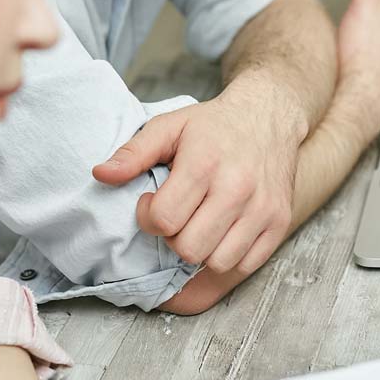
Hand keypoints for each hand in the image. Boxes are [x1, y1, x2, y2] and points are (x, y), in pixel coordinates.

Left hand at [92, 90, 299, 275]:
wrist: (268, 115)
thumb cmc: (213, 125)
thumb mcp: (170, 127)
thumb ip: (133, 153)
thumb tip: (101, 175)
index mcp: (204, 163)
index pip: (164, 220)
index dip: (149, 217)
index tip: (153, 202)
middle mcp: (236, 188)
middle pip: (189, 248)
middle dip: (174, 237)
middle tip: (177, 215)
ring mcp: (261, 208)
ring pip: (218, 263)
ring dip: (201, 250)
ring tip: (198, 223)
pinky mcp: (279, 221)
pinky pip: (246, 265)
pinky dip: (228, 256)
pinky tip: (220, 232)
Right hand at [332, 0, 379, 144]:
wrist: (355, 98)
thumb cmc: (364, 54)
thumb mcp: (365, 3)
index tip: (363, 14)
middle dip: (366, 14)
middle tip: (358, 32)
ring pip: (377, 29)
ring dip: (362, 33)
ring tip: (356, 48)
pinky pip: (373, 49)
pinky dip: (362, 51)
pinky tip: (356, 61)